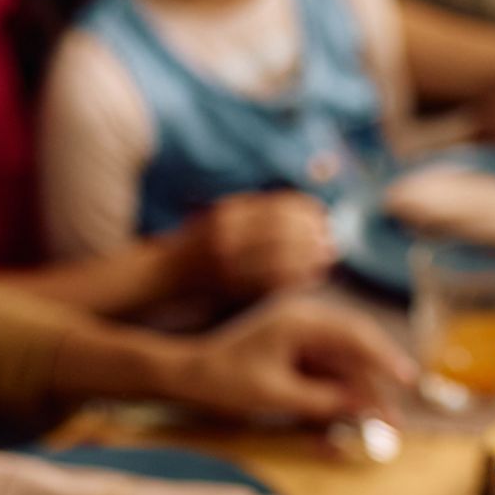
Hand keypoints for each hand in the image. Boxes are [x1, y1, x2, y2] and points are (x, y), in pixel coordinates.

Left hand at [162, 296, 415, 423]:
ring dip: (362, 392)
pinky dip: (342, 392)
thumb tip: (361, 405)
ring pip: (345, 363)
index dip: (385, 358)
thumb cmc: (227, 381)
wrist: (189, 374)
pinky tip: (353, 414)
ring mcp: (302, 335)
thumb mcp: (276, 395)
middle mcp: (307, 321)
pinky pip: (329, 371)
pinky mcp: (297, 351)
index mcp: (302, 320)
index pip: (355, 336)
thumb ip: (321, 399)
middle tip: (395, 417)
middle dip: (378, 384)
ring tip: (379, 423)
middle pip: (356, 349)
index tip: (407, 380)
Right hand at [179, 191, 337, 301]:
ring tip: (327, 258)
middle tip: (330, 241)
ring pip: (281, 258)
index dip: (306, 211)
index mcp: (229, 212)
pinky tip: (312, 277)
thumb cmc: (202, 246)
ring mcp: (226, 262)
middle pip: (284, 231)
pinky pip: (272, 283)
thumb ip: (260, 215)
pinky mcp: (228, 288)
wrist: (163, 275)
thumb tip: (312, 212)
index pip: (279, 206)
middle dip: (313, 236)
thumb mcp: (226, 218)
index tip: (321, 216)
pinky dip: (297, 279)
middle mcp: (227, 234)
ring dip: (310, 258)